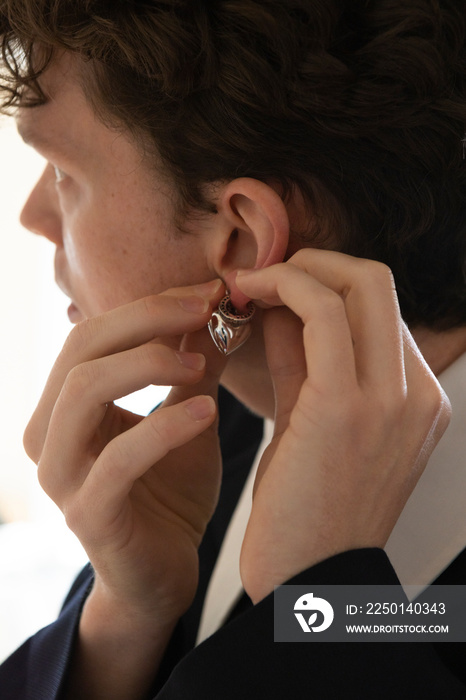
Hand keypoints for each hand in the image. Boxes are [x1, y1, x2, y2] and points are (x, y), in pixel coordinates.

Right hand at [24, 279, 225, 622]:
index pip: (96, 332)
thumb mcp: (188, 416)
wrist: (164, 574)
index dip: (151, 304)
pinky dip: (165, 428)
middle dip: (148, 319)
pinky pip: (120, 458)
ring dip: (147, 363)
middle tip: (206, 309)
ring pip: (85, 390)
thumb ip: (197, 367)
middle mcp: (50, 434)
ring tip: (201, 362)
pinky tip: (208, 416)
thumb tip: (221, 308)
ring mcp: (61, 475)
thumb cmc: (170, 492)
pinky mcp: (87, 513)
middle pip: (83, 348)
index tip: (207, 291)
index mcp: (66, 405)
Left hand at [236, 250, 450, 602]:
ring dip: (295, 269)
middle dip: (314, 261)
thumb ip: (301, 363)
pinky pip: (320, 313)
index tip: (276, 285)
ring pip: (356, 283)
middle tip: (263, 274)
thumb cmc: (305, 509)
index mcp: (416, 398)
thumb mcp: (310, 425)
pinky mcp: (347, 406)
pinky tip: (244, 299)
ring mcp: (391, 398)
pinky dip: (282, 289)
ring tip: (248, 284)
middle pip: (378, 280)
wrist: (306, 583)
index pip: (379, 308)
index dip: (326, 282)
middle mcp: (415, 393)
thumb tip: (277, 309)